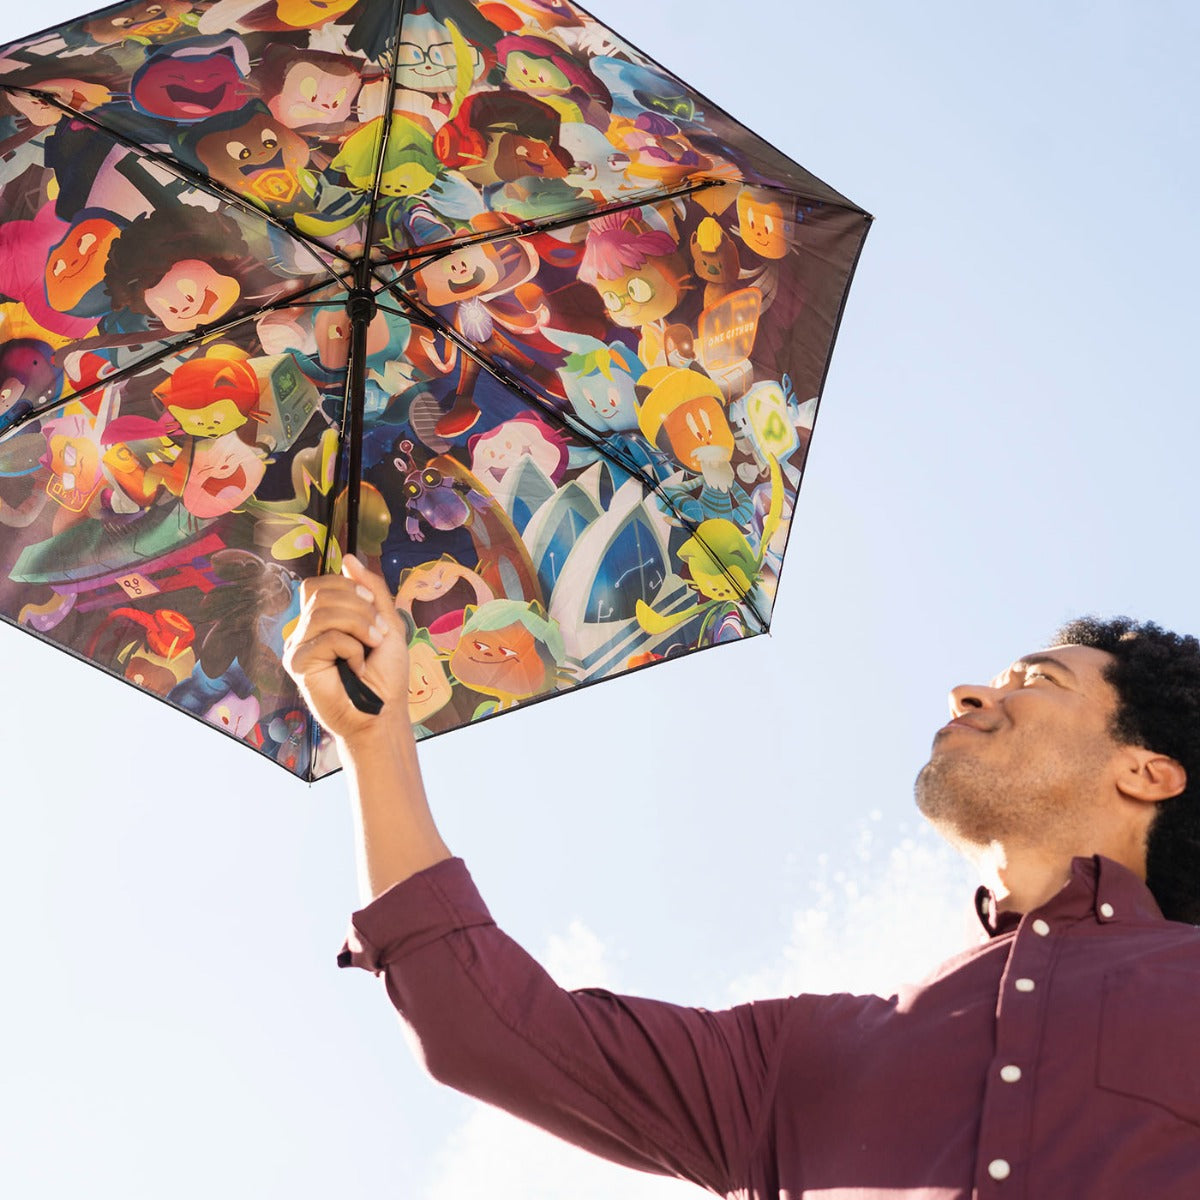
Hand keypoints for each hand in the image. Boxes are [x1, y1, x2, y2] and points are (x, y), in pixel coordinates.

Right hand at [284, 555, 409, 742]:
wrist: (383, 714)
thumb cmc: (385, 675)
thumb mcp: (386, 622)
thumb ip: (370, 590)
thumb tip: (347, 559)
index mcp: (323, 620)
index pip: (319, 584)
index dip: (347, 587)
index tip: (372, 605)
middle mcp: (305, 631)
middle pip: (320, 594)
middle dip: (359, 607)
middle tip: (377, 632)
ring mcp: (298, 647)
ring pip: (322, 613)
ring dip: (358, 625)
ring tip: (371, 646)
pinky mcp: (297, 665)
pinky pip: (324, 638)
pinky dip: (351, 648)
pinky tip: (357, 666)